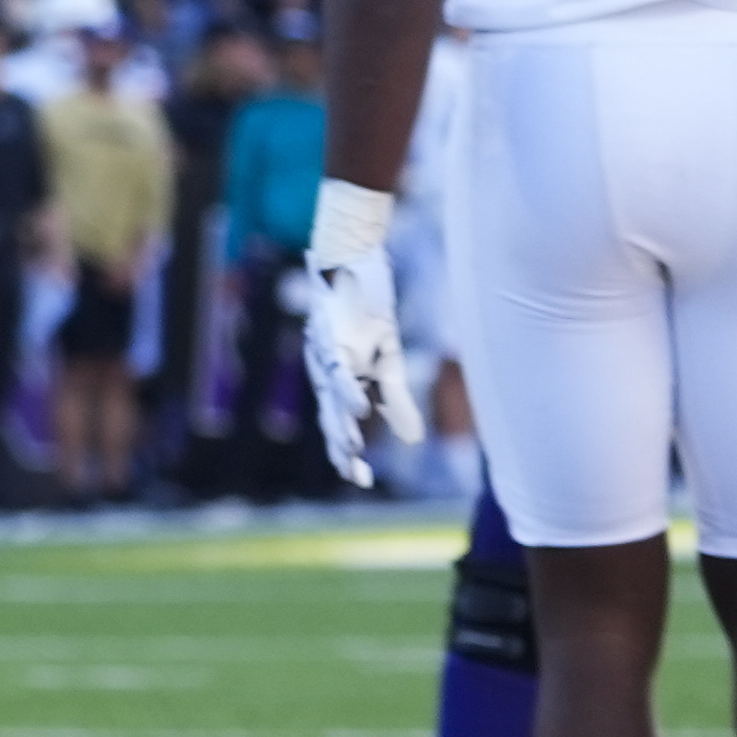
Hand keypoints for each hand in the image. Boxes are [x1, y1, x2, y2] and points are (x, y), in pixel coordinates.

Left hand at [299, 183, 424, 488]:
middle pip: (331, 416)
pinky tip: (359, 408)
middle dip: (341, 448)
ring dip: (343, 422)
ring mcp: (328, 351)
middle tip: (355, 476)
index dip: (345, 452)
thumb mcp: (387, 356)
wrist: (350, 256)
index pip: (338, 423)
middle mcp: (327, 369)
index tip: (362, 480)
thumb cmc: (364, 307)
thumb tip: (410, 441)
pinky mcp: (334, 331)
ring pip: (332, 395)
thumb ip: (394, 398)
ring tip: (353, 449)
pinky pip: (340, 365)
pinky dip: (350, 387)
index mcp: (338, 378)